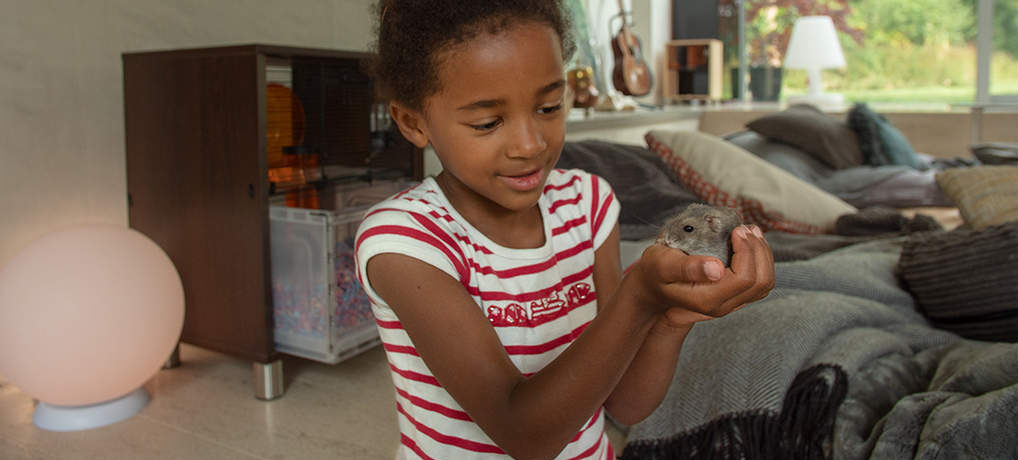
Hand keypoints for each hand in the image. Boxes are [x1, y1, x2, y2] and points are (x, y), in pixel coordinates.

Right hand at [631, 225, 773, 326]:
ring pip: (764, 283)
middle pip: (760, 281)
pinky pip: (759, 282)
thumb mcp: (663, 264)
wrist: (653, 285)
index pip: (744, 278)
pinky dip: (760, 261)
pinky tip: (750, 243)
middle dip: (758, 250)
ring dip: (762, 254)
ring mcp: (730, 304)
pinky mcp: (735, 297)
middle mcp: (722, 306)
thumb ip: (687, 268)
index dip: (746, 251)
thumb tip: (717, 268)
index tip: (735, 230)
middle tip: (744, 228)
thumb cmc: (656, 270)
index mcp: (707, 300)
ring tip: (750, 231)